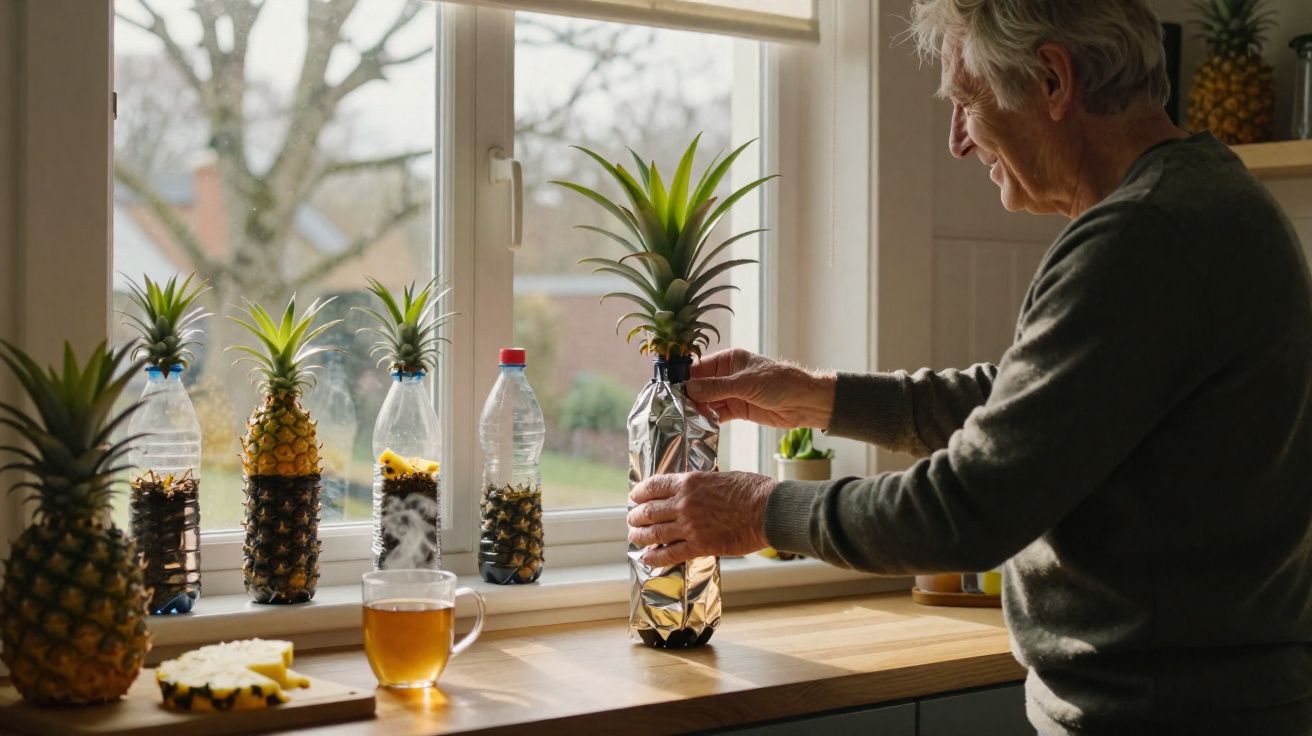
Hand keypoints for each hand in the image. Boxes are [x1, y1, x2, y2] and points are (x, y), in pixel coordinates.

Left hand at [626, 471, 774, 567]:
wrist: (769, 510)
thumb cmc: (752, 491)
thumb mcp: (719, 477)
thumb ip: (700, 486)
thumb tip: (690, 494)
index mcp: (689, 482)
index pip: (654, 486)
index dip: (640, 493)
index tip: (635, 497)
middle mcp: (684, 502)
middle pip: (649, 511)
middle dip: (636, 516)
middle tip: (632, 520)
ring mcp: (690, 525)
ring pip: (654, 532)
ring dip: (640, 536)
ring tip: (634, 537)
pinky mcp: (700, 545)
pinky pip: (670, 553)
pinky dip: (655, 556)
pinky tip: (647, 558)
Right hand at [687, 349, 836, 429]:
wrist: (804, 403)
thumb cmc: (779, 383)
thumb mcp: (745, 383)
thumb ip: (716, 387)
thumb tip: (689, 388)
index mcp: (728, 360)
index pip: (699, 367)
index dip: (684, 377)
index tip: (668, 389)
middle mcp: (727, 376)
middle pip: (700, 385)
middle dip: (688, 396)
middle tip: (673, 408)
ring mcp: (731, 393)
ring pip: (707, 401)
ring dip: (697, 410)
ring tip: (683, 419)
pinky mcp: (737, 410)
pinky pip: (716, 414)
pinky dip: (708, 420)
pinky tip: (698, 426)